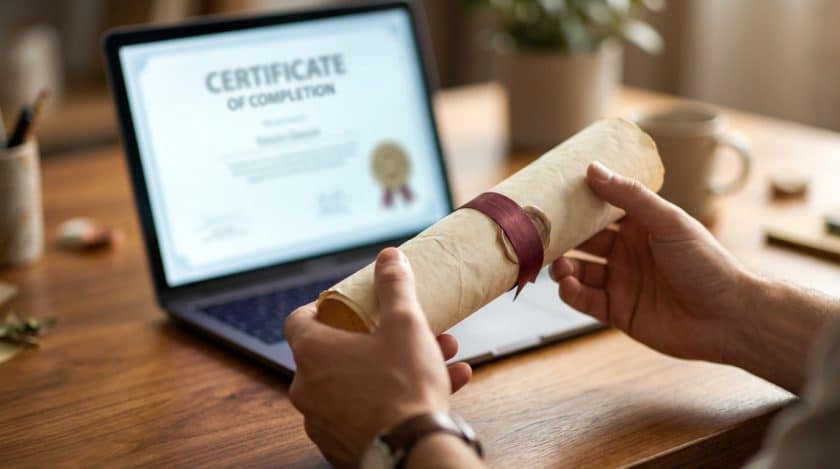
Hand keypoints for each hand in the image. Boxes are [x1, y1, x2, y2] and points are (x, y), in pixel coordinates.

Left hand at [285, 248, 471, 466]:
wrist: (415, 452)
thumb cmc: (403, 389)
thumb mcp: (405, 324)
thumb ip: (394, 287)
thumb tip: (390, 258)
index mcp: (312, 354)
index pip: (298, 320)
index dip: (320, 308)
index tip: (342, 306)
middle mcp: (308, 389)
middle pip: (338, 352)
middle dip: (379, 338)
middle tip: (407, 331)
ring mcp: (323, 421)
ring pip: (360, 383)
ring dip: (395, 367)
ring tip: (439, 357)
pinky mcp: (343, 445)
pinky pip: (369, 412)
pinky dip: (396, 399)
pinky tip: (440, 387)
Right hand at [550, 162, 750, 362]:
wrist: (728, 318)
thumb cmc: (706, 263)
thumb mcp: (667, 220)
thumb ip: (628, 196)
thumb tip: (593, 169)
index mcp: (641, 227)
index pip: (600, 212)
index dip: (577, 206)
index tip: (552, 197)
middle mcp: (628, 253)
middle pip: (584, 242)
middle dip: (563, 239)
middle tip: (542, 235)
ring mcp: (622, 283)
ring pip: (580, 271)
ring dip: (564, 267)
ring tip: (558, 265)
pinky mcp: (618, 312)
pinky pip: (586, 301)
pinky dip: (572, 293)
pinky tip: (568, 286)